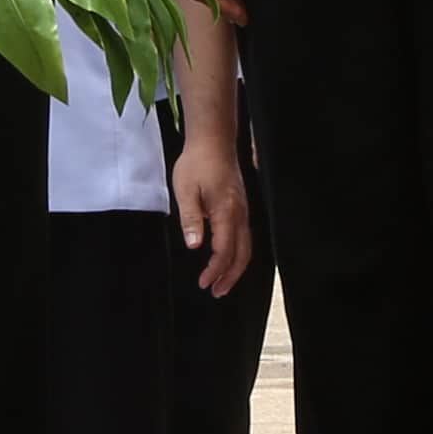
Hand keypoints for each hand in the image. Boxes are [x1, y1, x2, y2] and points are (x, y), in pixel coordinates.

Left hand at [173, 134, 255, 297]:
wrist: (214, 140)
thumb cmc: (197, 163)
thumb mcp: (185, 189)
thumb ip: (191, 219)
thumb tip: (195, 245)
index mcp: (226, 211)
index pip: (224, 250)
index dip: (215, 270)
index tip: (203, 283)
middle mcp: (240, 213)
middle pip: (242, 254)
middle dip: (231, 277)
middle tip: (217, 292)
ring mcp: (243, 210)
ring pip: (247, 246)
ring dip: (236, 268)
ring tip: (223, 283)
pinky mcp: (241, 207)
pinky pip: (245, 236)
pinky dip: (239, 253)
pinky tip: (228, 259)